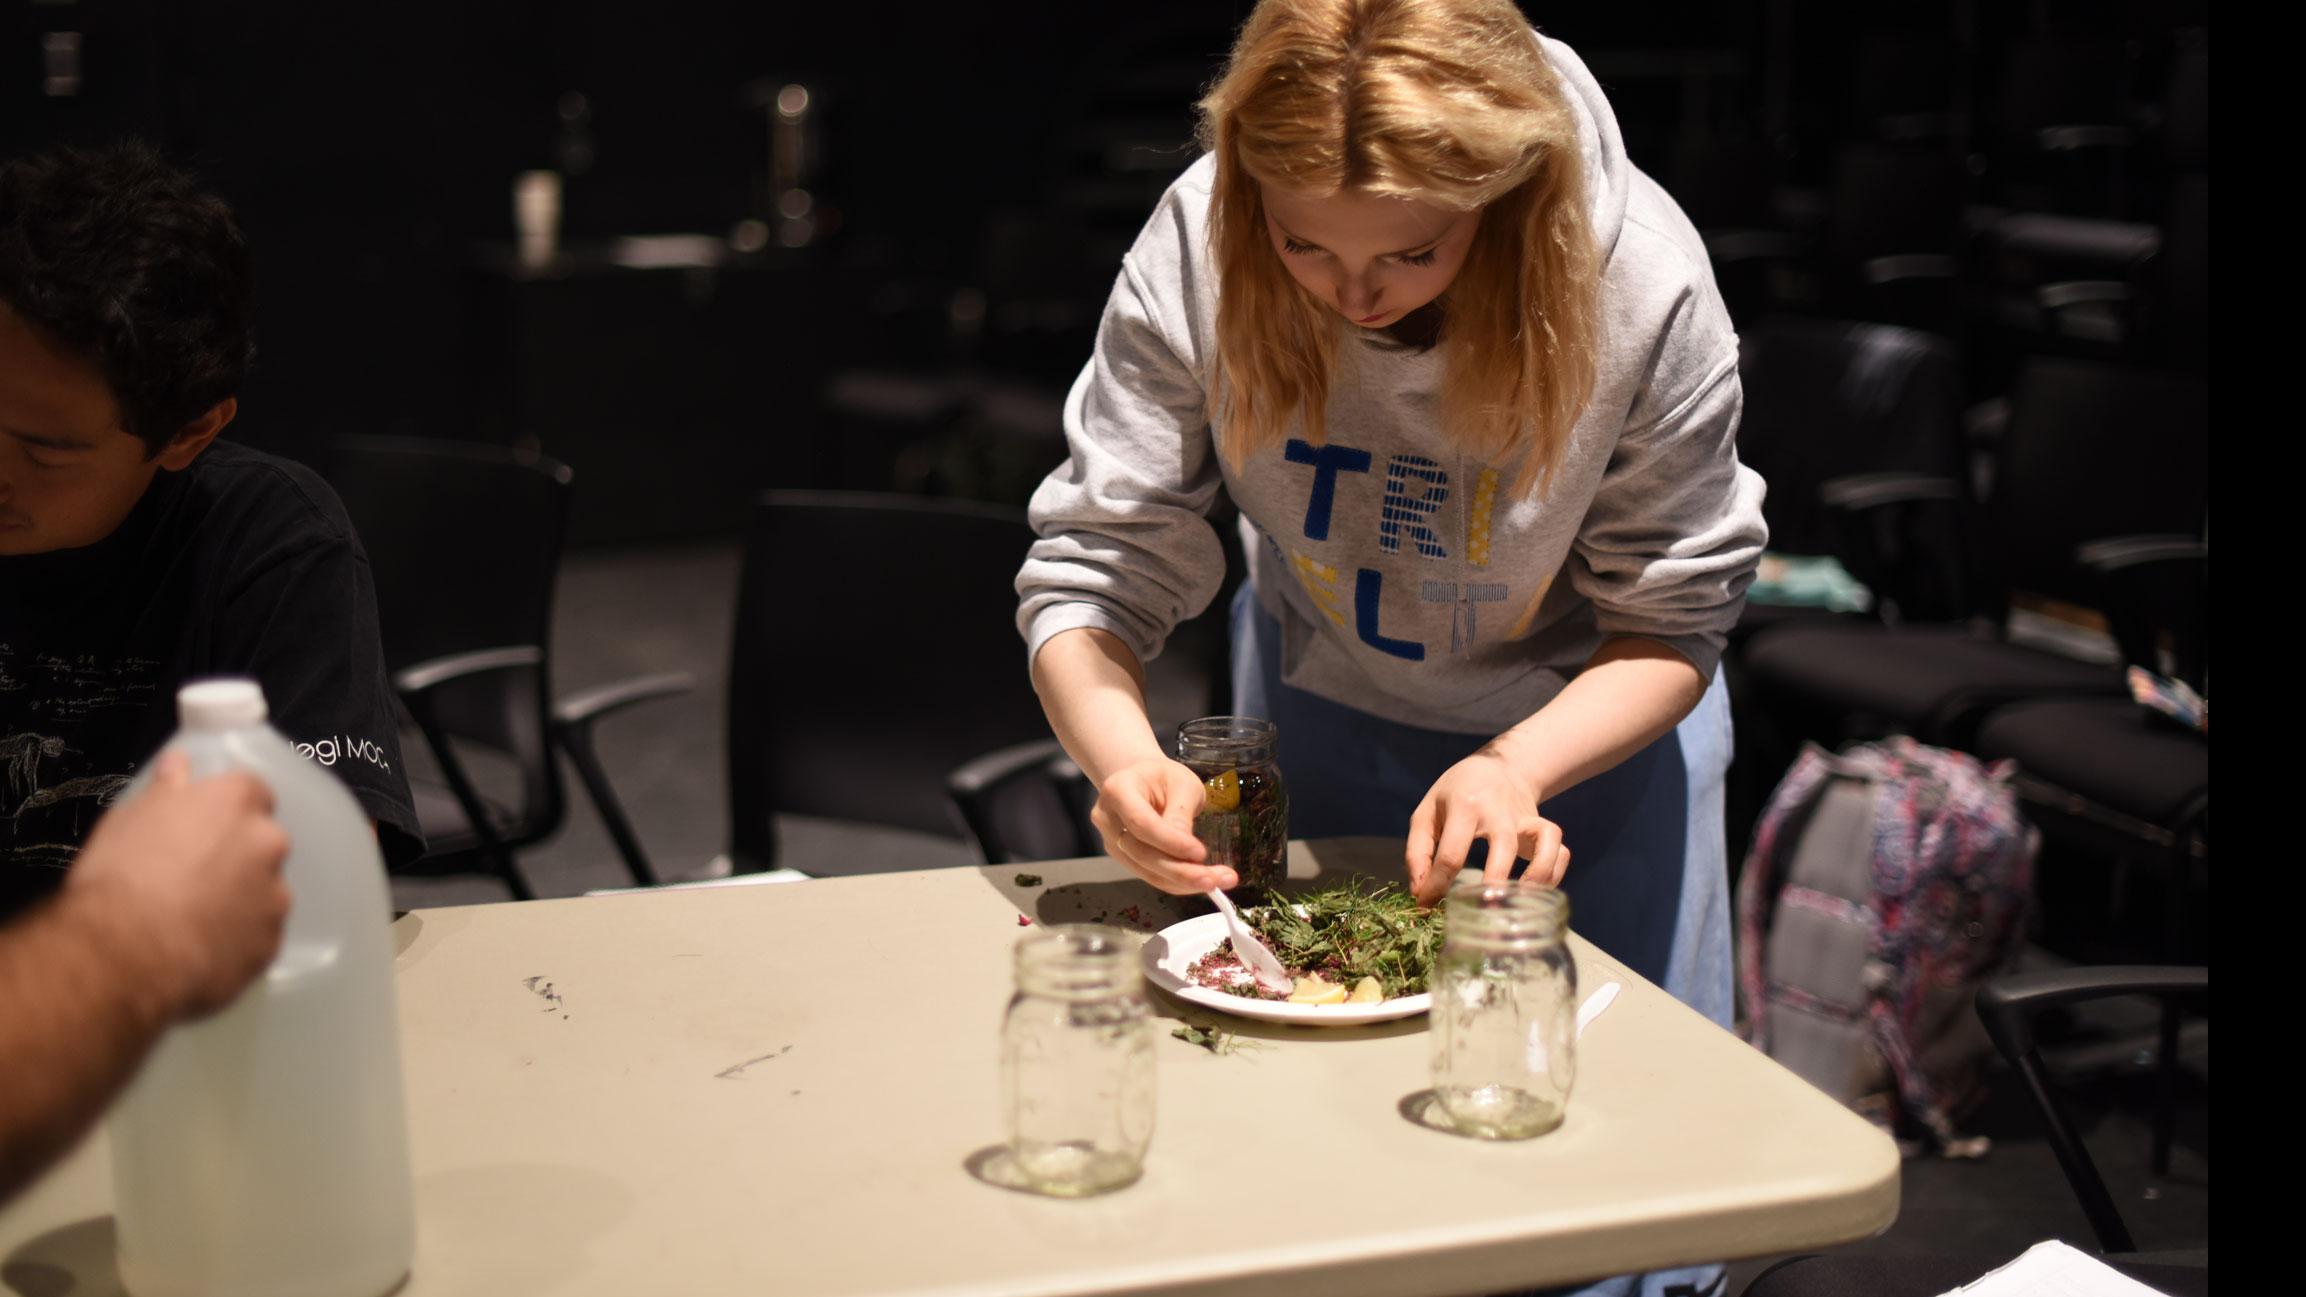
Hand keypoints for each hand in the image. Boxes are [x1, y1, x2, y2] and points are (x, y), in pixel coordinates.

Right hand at [64, 752, 291, 1020]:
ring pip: (263, 890)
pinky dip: (238, 939)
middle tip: (191, 877)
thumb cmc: (118, 876)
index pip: (251, 792)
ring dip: (240, 899)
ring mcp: (275, 896)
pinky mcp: (271, 942)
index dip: (226, 810)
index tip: (203, 828)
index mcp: (235, 802)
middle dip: (235, 856)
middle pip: (261, 842)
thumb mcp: (127, 819)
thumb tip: (179, 764)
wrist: (121, 953)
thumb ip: (165, 790)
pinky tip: (202, 949)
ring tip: (193, 920)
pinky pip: (258, 934)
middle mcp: (268, 843)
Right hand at [1089, 756, 1235, 893]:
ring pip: (1147, 871)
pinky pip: (1151, 876)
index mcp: (1117, 791)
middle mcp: (1107, 819)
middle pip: (1142, 854)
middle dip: (1180, 871)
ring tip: (1218, 881)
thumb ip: (1181, 813)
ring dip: (1183, 882)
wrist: (1146, 782)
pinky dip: (1178, 883)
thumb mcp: (1182, 783)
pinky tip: (1202, 881)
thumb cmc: (1165, 777)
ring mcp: (1112, 842)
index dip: (1170, 842)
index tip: (1200, 853)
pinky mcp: (1124, 858)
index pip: (1142, 823)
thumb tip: (1188, 850)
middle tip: (1214, 879)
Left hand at [1404, 747, 1568, 905]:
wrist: (1499, 766)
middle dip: (1493, 883)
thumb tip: (1420, 894)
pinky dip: (1554, 873)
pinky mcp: (1542, 827)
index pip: (1450, 854)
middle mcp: (1499, 812)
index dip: (1437, 886)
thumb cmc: (1456, 794)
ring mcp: (1525, 819)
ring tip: (1519, 904)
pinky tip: (1536, 892)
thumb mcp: (1427, 813)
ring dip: (1538, 875)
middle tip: (1481, 913)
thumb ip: (1418, 852)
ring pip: (1544, 843)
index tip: (1427, 909)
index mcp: (1464, 806)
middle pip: (1502, 846)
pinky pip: (1560, 850)